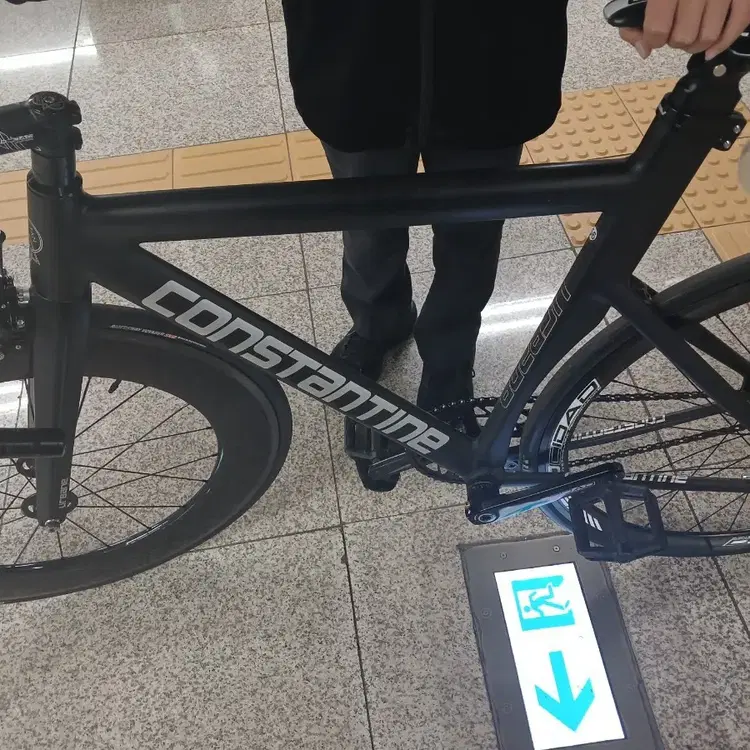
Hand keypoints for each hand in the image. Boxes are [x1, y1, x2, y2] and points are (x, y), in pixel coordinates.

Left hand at [620, 0, 749, 59]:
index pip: (658, 27)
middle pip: (684, 36)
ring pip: (708, 36)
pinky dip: (724, 42)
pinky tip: (711, 50)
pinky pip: (740, 22)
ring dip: (696, 45)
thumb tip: (645, 50)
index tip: (654, 37)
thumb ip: (634, 20)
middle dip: (675, 42)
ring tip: (691, 35)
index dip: (653, 39)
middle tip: (675, 32)